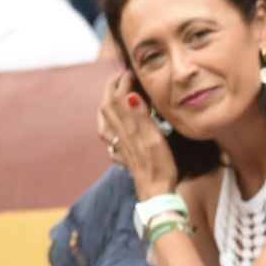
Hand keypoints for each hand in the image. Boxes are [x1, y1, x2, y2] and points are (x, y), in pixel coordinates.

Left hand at [97, 71, 178, 195]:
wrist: (156, 194)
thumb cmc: (159, 168)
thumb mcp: (154, 140)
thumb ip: (141, 117)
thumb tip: (130, 94)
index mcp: (128, 128)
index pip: (119, 98)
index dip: (124, 81)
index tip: (133, 70)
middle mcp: (121, 135)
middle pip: (108, 106)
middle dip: (112, 87)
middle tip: (123, 75)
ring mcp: (121, 146)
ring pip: (106, 120)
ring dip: (107, 103)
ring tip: (114, 93)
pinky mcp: (125, 155)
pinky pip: (110, 137)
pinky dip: (108, 125)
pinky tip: (113, 126)